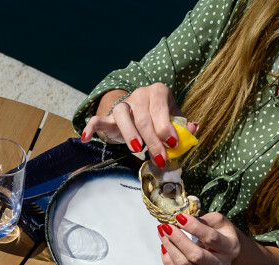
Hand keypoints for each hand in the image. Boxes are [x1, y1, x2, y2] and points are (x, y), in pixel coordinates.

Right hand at [81, 84, 196, 169]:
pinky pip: (98, 119)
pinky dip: (91, 127)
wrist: (145, 111)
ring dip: (130, 134)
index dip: (166, 128)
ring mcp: (124, 104)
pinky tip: (86, 137)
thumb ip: (184, 125)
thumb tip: (193, 129)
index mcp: (158, 92)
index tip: (172, 144)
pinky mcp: (110, 116)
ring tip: (137, 149)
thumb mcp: (176, 119)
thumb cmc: (162, 117)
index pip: (160, 110)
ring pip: (123, 116)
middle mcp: (140, 94)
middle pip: (143, 117)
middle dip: (152, 140)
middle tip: (160, 158)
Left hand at [158, 212, 241, 264]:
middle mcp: (221, 263)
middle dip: (177, 239)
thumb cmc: (221, 232)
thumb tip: (181, 219)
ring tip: (162, 233)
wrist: (227, 251)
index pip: (211, 238)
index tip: (179, 217)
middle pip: (195, 255)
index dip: (193, 227)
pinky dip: (167, 260)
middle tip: (166, 226)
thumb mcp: (219, 221)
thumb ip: (203, 219)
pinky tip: (164, 247)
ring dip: (169, 247)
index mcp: (230, 246)